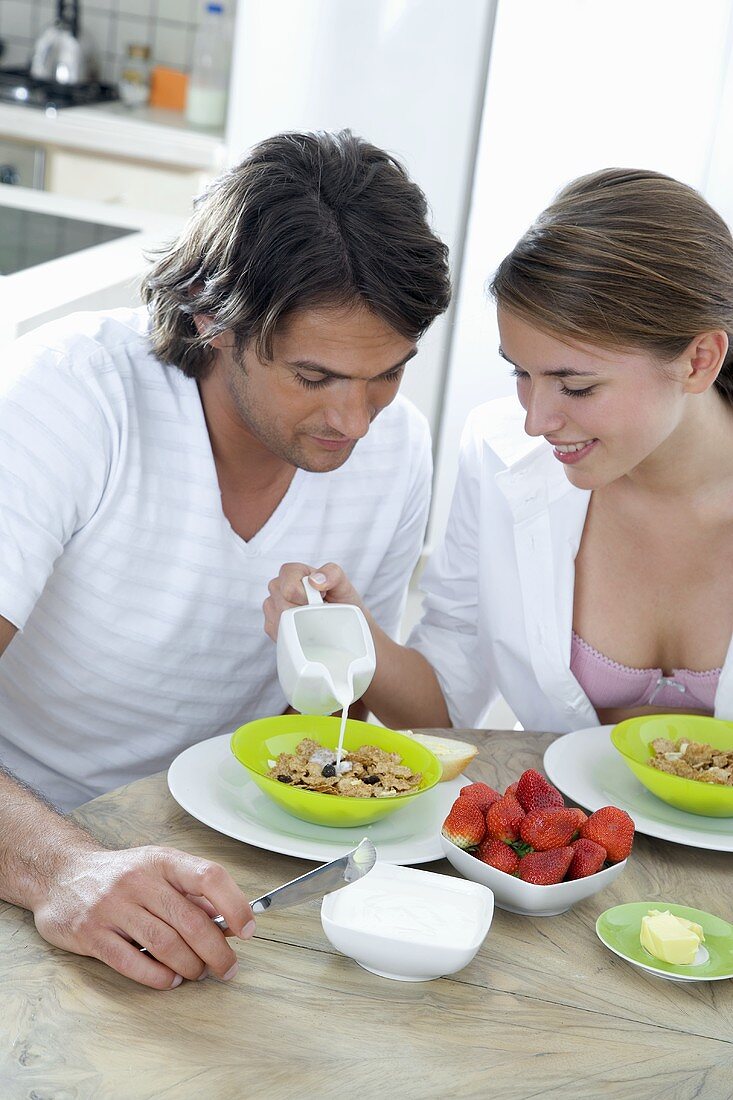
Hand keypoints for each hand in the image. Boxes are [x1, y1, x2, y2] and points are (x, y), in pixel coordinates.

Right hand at [33, 845, 254, 989]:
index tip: (248, 929)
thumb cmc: (121, 876)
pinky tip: (169, 980)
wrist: (61, 876)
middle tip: (228, 968)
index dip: (234, 905)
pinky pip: (132, 962)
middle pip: (190, 921)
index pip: (208, 876)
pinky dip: (157, 977)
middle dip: (216, 951)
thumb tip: (229, 922)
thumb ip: (190, 893)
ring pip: (164, 944)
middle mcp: (138, 880)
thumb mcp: (158, 870)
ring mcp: (113, 907)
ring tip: (198, 974)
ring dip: (189, 966)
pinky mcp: (91, 933)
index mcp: (162, 861)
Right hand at [263, 561, 364, 641]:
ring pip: (279, 620)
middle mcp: (278, 586)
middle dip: (304, 611)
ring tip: (312, 617)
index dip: (305, 597)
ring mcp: (273, 606)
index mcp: (292, 572)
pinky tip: (305, 628)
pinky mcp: (272, 624)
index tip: (319, 598)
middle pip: (283, 605)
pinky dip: (294, 634)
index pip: (289, 587)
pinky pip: (277, 632)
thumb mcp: (343, 583)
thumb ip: (332, 573)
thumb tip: (315, 580)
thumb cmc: (340, 599)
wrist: (343, 620)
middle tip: (317, 609)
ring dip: (299, 623)